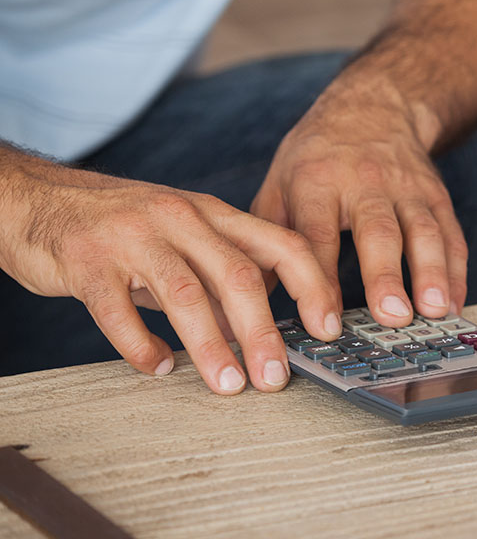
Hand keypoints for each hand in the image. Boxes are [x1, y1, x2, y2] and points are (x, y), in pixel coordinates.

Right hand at [0, 161, 341, 394]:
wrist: (39, 200)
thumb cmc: (122, 226)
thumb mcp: (183, 239)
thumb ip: (220, 278)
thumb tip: (256, 332)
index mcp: (214, 214)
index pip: (282, 243)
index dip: (312, 286)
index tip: (330, 327)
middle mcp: (180, 217)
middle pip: (238, 275)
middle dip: (263, 331)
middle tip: (276, 377)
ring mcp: (133, 236)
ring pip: (185, 294)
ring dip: (211, 346)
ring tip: (229, 384)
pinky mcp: (87, 261)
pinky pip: (119, 310)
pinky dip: (141, 345)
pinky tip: (156, 367)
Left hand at [252, 71, 466, 326]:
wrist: (374, 106)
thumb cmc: (318, 155)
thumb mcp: (279, 183)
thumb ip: (264, 241)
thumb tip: (242, 302)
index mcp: (317, 183)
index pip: (317, 236)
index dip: (319, 281)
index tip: (324, 323)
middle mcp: (365, 183)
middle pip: (377, 232)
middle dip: (385, 276)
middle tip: (392, 318)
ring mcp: (407, 188)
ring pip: (423, 231)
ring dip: (432, 272)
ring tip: (435, 311)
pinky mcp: (436, 195)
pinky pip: (450, 233)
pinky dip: (456, 270)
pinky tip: (455, 303)